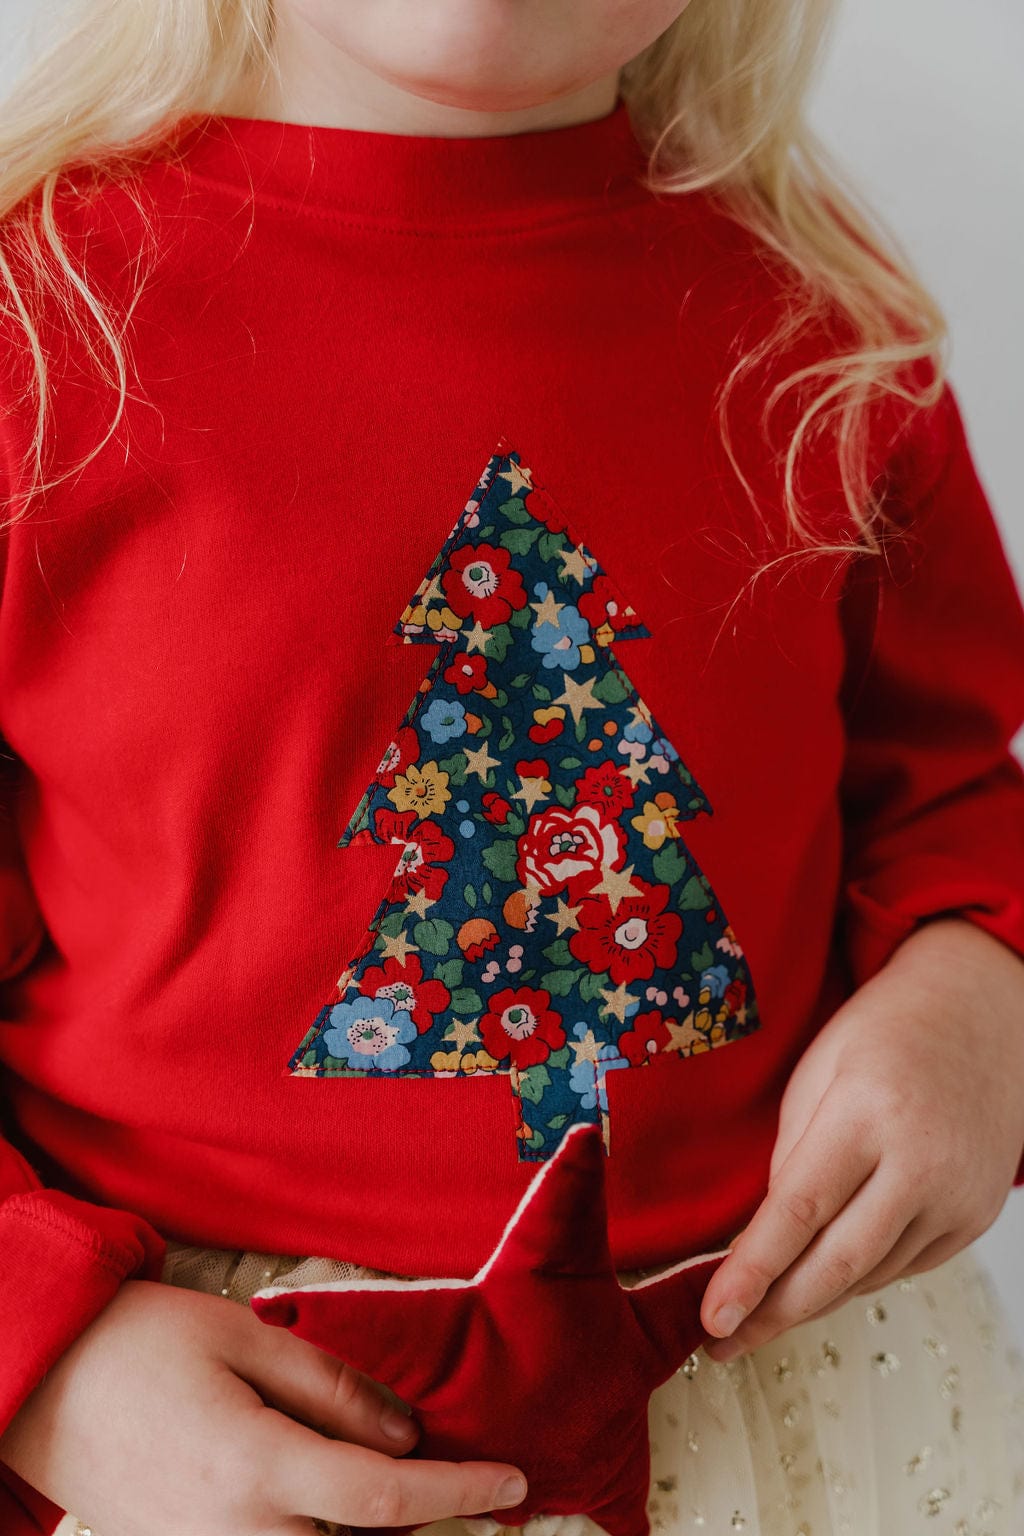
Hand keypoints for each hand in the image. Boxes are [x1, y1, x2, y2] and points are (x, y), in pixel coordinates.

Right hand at [0, 1277, 527, 1535]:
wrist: (47, 1382)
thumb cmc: (148, 1343)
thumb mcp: (248, 1338)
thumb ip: (334, 1388)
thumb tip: (408, 1435)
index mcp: (254, 1465)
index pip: (385, 1500)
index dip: (460, 1494)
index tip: (515, 1485)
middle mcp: (233, 1535)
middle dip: (418, 1531)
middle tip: (469, 1493)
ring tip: (400, 1496)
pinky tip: (334, 1510)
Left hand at [699, 917, 1023, 1360]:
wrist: (979, 1015)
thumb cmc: (883, 1034)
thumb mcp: (816, 1074)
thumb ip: (792, 1158)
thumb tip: (766, 1240)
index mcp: (867, 1113)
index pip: (798, 1211)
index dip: (751, 1273)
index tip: (714, 1319)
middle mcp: (921, 1163)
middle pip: (837, 1264)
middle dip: (774, 1313)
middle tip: (722, 1344)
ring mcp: (958, 1197)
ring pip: (869, 1275)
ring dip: (811, 1300)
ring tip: (759, 1315)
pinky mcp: (976, 1218)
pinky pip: (903, 1267)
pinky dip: (858, 1277)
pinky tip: (822, 1276)